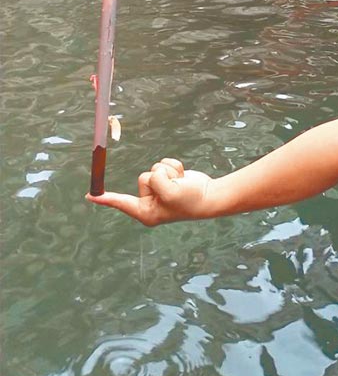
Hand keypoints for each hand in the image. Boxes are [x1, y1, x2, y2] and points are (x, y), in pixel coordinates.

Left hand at [86, 157, 214, 225]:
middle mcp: (149, 201)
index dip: (105, 199)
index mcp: (146, 212)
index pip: (121, 203)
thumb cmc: (190, 200)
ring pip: (154, 168)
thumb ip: (156, 181)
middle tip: (174, 189)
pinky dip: (174, 166)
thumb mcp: (170, 192)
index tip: (89, 196)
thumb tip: (153, 174)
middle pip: (143, 177)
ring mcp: (157, 190)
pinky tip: (183, 177)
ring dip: (169, 171)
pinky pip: (162, 162)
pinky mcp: (166, 179)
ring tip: (180, 184)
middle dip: (160, 177)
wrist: (210, 196)